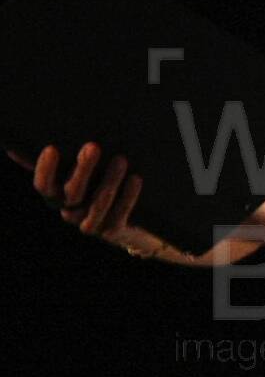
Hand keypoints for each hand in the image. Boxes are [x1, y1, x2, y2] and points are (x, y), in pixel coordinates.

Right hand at [21, 141, 148, 250]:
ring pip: (97, 204)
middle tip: (93, 147)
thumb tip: (17, 145)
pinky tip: (135, 179)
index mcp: (58, 196)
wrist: (135, 221)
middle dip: (83, 169)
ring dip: (109, 181)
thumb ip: (60, 158)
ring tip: (121, 159)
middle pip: (72, 193)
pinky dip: (127, 197)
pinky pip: (118, 216)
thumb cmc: (102, 183)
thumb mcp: (80, 170)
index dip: (45, 169)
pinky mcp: (112, 231)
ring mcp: (90, 223)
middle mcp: (70, 211)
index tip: (51, 148)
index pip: (44, 185)